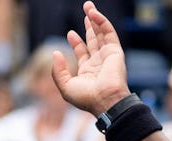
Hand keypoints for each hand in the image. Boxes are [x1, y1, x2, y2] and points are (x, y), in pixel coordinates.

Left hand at [52, 2, 128, 116]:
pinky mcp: (115, 51)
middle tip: (84, 11)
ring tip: (88, 6)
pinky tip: (93, 14)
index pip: (82, 52)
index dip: (76, 42)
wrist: (105, 100)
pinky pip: (108, 32)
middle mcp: (98, 63)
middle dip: (89, 25)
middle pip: (93, 40)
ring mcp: (107, 56)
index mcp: (88, 72)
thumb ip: (58, 71)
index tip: (70, 33)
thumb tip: (56, 52)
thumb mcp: (65, 87)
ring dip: (95, 19)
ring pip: (101, 33)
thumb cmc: (86, 98)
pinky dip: (101, 21)